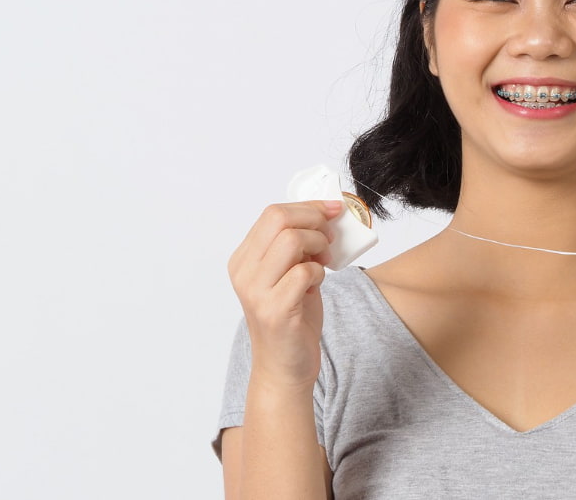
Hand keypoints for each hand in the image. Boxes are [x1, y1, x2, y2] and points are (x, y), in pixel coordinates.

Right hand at [227, 200, 341, 390]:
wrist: (284, 367)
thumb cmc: (292, 319)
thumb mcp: (288, 275)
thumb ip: (296, 248)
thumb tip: (324, 214)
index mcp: (243, 260)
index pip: (272, 214)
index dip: (307, 207)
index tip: (332, 209)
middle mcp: (244, 273)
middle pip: (279, 219)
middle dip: (314, 220)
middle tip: (329, 238)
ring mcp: (256, 292)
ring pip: (291, 240)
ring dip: (318, 245)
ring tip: (323, 262)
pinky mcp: (275, 310)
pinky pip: (304, 272)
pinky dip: (318, 272)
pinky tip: (317, 284)